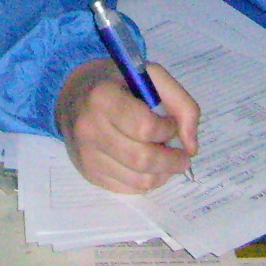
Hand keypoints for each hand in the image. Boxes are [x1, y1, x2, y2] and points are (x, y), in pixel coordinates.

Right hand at [55, 59, 198, 194]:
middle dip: (172, 160)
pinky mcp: (89, 174)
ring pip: (139, 180)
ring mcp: (87, 155)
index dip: (168, 129)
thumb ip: (181, 103)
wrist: (74, 96)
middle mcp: (89, 128)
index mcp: (102, 97)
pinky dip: (147, 181)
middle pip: (143, 159)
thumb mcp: (151, 76)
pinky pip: (129, 189)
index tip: (171, 123)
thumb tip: (191, 146)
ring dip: (163, 173)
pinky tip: (149, 166)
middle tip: (183, 155)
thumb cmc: (118, 84)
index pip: (145, 127)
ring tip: (167, 159)